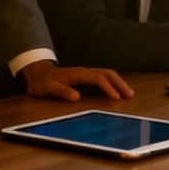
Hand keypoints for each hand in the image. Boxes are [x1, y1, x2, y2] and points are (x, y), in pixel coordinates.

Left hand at [19, 60, 133, 101]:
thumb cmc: (42, 83)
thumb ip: (61, 92)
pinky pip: (104, 77)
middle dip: (120, 83)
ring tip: (128, 93)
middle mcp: (84, 71)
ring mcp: (86, 72)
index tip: (116, 98)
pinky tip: (117, 91)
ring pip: (107, 74)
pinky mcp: (86, 76)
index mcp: (77, 74)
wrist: (38, 74)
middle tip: (130, 95)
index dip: (108, 87)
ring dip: (119, 82)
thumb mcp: (47, 89)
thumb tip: (76, 97)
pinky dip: (113, 83)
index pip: (98, 78)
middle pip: (107, 73)